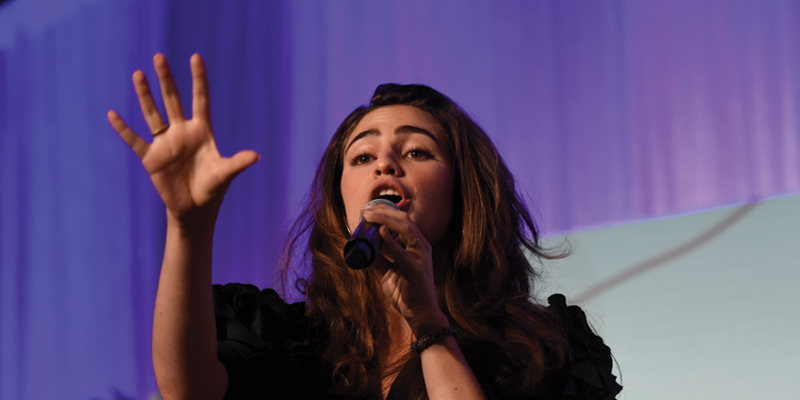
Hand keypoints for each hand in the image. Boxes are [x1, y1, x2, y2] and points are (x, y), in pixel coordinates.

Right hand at [107, 53, 258, 224]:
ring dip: (145, 95)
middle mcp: (182, 132)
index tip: (196, 57)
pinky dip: (123, 129)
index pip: (200, 99)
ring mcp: (165, 143)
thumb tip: (256, 156)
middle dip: (166, 79)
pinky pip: (134, 140)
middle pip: (173, 100)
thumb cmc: (213, 189)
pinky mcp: (151, 158)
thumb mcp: (225, 174)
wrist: (194, 210)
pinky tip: (112, 114)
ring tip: (138, 74)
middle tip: (159, 56)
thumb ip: (237, 163)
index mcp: (201, 132)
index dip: (198, 79)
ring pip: (152, 113)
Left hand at [361, 205, 448, 336]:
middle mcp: (421, 246)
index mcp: (416, 244)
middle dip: (383, 210)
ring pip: (405, 228)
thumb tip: (361, 246)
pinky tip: (380, 232)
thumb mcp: (387, 271)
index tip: (366, 210)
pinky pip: (401, 252)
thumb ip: (378, 257)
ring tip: (368, 216)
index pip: (402, 220)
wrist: (419, 313)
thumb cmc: (405, 291)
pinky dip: (390, 241)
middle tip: (364, 210)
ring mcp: (420, 256)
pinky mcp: (416, 269)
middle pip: (403, 219)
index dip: (385, 211)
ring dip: (384, 219)